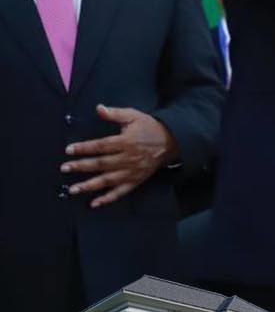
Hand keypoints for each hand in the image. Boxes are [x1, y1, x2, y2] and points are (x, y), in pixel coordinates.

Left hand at [62, 106, 177, 207]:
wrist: (171, 141)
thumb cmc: (149, 128)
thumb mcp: (134, 116)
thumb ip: (115, 113)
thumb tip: (98, 108)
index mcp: (126, 142)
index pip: (101, 146)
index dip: (84, 148)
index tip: (69, 150)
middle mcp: (127, 158)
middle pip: (101, 164)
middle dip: (81, 166)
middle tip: (64, 168)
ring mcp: (131, 172)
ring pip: (108, 180)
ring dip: (90, 185)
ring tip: (73, 189)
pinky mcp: (136, 181)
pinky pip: (121, 192)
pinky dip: (108, 199)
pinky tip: (94, 203)